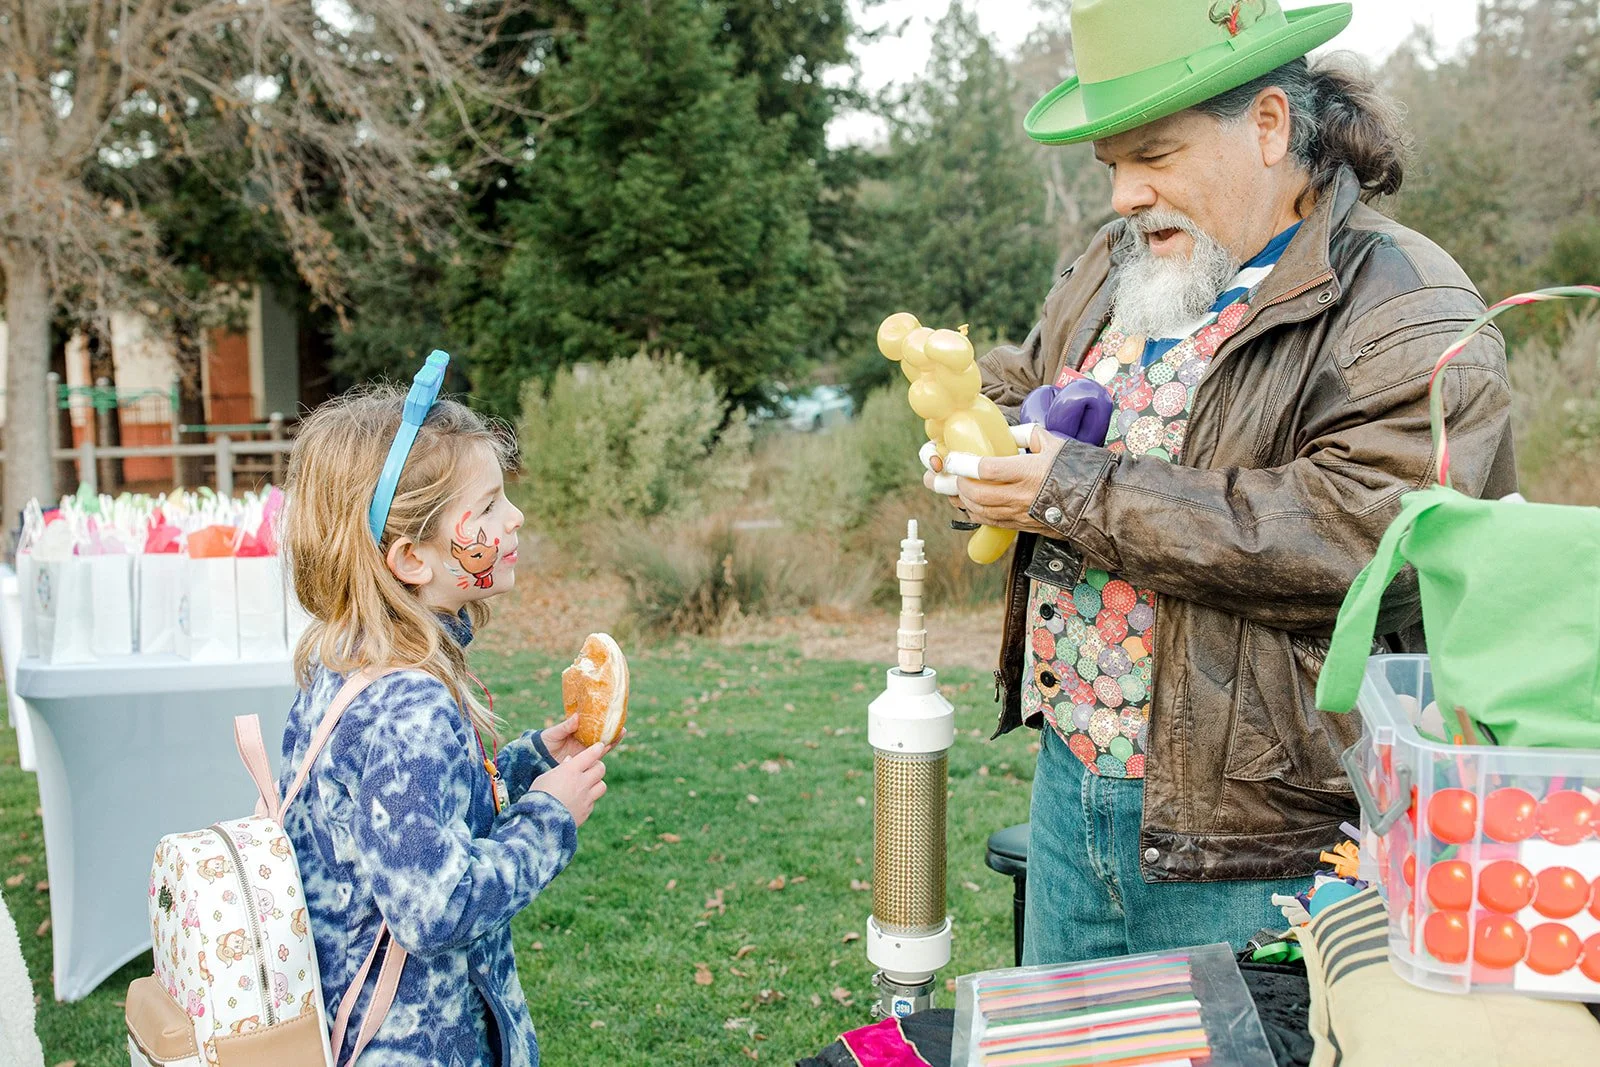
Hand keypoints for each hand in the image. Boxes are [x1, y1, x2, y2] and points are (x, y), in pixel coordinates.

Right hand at [530, 742, 609, 826]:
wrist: (539, 822)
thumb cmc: (537, 795)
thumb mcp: (545, 777)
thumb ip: (560, 769)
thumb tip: (570, 761)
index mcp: (570, 771)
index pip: (590, 755)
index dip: (597, 749)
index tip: (600, 746)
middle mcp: (582, 783)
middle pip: (600, 769)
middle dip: (597, 766)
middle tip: (591, 767)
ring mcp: (586, 798)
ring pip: (602, 786)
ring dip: (596, 783)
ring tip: (586, 785)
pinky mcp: (586, 812)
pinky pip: (593, 802)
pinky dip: (588, 799)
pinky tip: (578, 800)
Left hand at [540, 714, 625, 762]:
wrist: (537, 758)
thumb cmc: (546, 742)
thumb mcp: (554, 732)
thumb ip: (565, 726)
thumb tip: (577, 717)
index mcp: (579, 732)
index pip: (595, 728)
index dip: (606, 724)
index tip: (615, 719)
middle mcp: (584, 742)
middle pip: (603, 738)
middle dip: (613, 734)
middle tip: (623, 729)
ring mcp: (584, 753)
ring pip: (601, 749)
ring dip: (611, 744)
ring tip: (620, 736)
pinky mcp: (581, 763)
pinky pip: (593, 761)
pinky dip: (600, 758)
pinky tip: (607, 753)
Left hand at [922, 426, 1065, 534]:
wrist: (1098, 503)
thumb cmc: (1078, 471)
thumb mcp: (1053, 444)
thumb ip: (1026, 435)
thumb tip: (1006, 433)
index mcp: (1029, 472)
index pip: (987, 469)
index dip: (964, 464)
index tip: (951, 458)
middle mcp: (1022, 496)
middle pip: (978, 493)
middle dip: (957, 484)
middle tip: (947, 474)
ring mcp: (1021, 514)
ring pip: (980, 511)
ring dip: (962, 500)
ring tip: (951, 488)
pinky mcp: (1022, 526)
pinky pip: (991, 522)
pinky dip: (974, 513)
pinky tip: (968, 503)